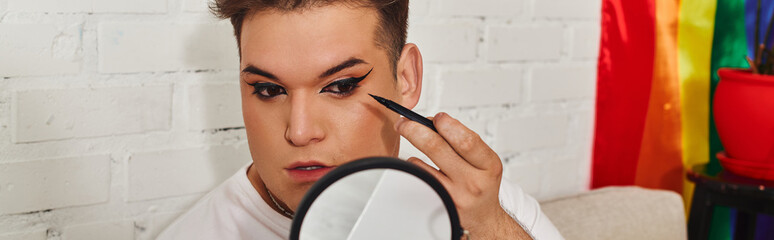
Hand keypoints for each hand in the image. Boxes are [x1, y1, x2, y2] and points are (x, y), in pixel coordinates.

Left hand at [395, 112, 531, 238]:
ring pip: (422, 164)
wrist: (483, 216)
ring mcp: (454, 196)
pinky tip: (418, 163)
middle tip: (405, 121)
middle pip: (437, 148)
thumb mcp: (483, 161)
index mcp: (488, 165)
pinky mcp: (439, 204)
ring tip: (411, 137)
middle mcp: (473, 182)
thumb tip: (433, 121)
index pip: (466, 140)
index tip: (436, 117)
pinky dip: (414, 166)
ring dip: (412, 148)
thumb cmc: (480, 183)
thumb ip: (463, 141)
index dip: (448, 124)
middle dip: (415, 129)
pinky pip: (418, 178)